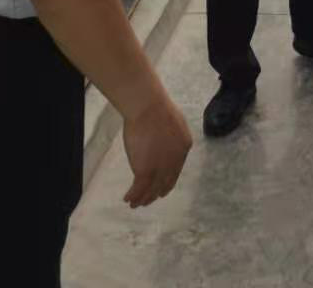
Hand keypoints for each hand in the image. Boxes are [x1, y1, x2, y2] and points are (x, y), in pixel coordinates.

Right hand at [121, 93, 191, 208]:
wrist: (149, 109)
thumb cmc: (158, 109)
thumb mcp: (174, 122)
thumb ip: (171, 137)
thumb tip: (164, 143)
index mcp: (184, 147)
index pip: (176, 171)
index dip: (167, 183)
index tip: (162, 191)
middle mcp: (175, 161)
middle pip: (165, 183)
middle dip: (155, 193)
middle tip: (148, 200)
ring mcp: (160, 167)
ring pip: (151, 189)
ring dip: (143, 198)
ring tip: (136, 204)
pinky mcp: (145, 170)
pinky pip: (139, 188)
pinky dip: (133, 195)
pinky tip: (128, 199)